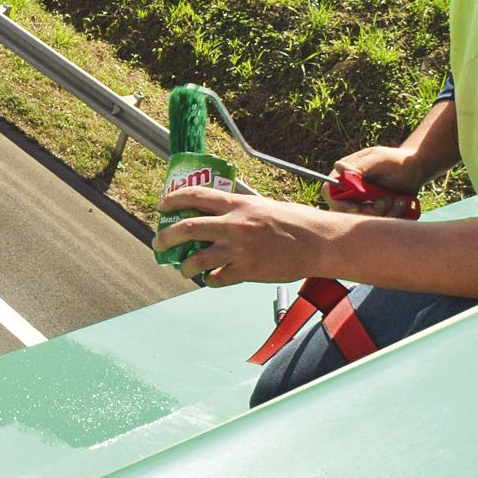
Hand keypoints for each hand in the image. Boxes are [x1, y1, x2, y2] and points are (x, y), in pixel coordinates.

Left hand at [153, 188, 339, 287]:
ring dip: (184, 266)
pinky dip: (210, 281)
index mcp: (238, 204)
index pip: (195, 196)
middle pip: (185, 229)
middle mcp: (233, 225)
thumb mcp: (264, 206)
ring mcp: (239, 249)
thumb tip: (220, 215)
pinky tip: (212, 279)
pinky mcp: (247, 271)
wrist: (319, 242)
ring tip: (183, 268)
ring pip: (196, 260)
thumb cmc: (296, 222)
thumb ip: (241, 211)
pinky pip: (217, 279)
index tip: (162, 205)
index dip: (173, 200)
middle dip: (165, 237)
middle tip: (158, 242)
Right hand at [327, 146, 422, 217]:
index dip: (343, 205)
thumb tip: (338, 167)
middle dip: (370, 211)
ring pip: (363, 221)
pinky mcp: (372, 213)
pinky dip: (390, 217)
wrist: (415, 170)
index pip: (331, 195)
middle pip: (346, 213)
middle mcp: (347, 192)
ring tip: (399, 201)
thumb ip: (360, 164)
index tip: (365, 205)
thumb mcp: (380, 160)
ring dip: (384, 214)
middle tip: (388, 200)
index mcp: (343, 177)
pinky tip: (400, 204)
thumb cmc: (397, 161)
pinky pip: (376, 224)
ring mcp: (359, 204)